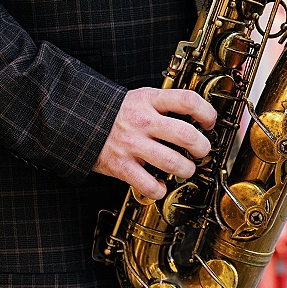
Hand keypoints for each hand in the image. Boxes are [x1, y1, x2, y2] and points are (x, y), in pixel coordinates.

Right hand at [93, 87, 216, 199]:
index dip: (206, 112)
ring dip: (187, 170)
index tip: (209, 122)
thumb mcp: (140, 97)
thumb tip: (196, 116)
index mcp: (149, 100)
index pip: (187, 100)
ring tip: (186, 169)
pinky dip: (160, 189)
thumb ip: (164, 104)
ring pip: (173, 163)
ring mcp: (132, 144)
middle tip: (201, 150)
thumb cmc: (115, 113)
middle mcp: (142, 121)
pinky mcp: (121, 166)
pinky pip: (149, 185)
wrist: (77, 120)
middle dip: (202, 147)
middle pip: (186, 135)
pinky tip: (161, 185)